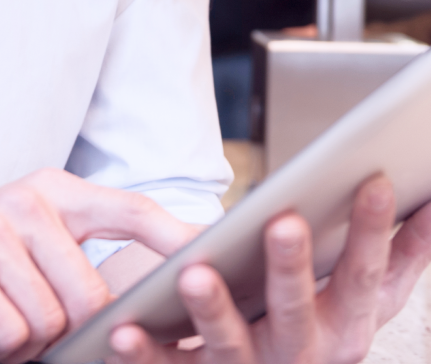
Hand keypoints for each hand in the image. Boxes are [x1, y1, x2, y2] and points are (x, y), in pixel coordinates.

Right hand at [0, 168, 197, 363]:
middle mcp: (25, 202)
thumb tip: (136, 306)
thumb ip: (74, 263)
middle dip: (65, 330)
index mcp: (49, 193)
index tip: (218, 253)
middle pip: (92, 295)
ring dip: (23, 341)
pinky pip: (9, 335)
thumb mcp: (21, 250)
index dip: (174, 234)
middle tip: (22, 322)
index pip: (128, 209)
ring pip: (51, 322)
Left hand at [106, 175, 430, 363]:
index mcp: (344, 325)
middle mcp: (300, 353)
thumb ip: (400, 253)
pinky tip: (125, 329)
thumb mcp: (367, 297)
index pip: (362, 275)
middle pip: (295, 310)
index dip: (372, 230)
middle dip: (290, 268)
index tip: (371, 180)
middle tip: (283, 223)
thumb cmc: (324, 324)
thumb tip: (427, 198)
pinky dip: (145, 353)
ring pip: (230, 344)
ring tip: (194, 273)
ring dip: (212, 310)